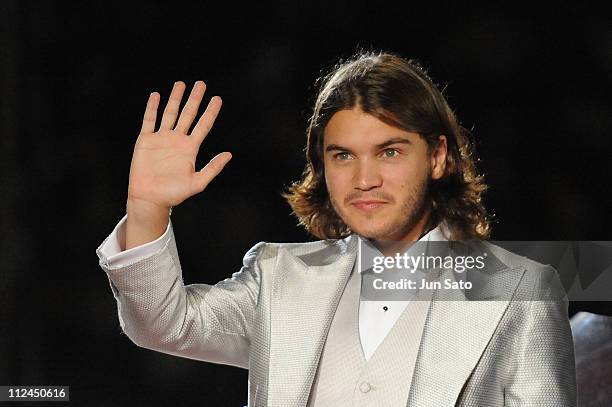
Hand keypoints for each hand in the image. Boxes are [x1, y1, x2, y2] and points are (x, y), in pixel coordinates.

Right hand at [127, 81, 230, 212]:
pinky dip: (152, 108)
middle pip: (188, 114)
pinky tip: (157, 95)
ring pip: (169, 113)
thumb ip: (213, 168)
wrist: (150, 198)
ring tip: (181, 84)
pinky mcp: (146, 140)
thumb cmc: (174, 194)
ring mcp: (161, 138)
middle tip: (201, 84)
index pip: (203, 125)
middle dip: (194, 99)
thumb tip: (229, 154)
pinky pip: (149, 120)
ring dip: (175, 98)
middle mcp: (177, 140)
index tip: (217, 99)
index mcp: (190, 148)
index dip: (210, 112)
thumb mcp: (198, 182)